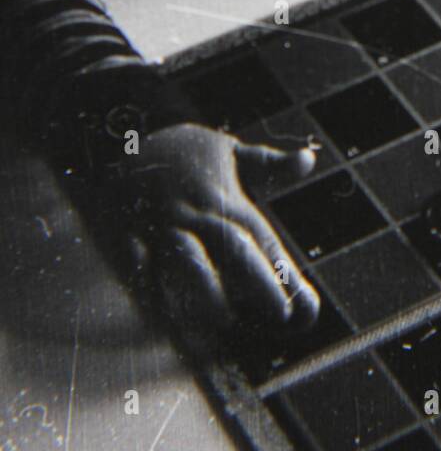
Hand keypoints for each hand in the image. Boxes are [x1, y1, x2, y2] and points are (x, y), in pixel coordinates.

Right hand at [116, 123, 319, 337]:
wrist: (121, 131)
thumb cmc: (182, 150)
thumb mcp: (230, 151)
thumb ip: (271, 163)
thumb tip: (309, 160)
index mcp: (226, 198)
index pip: (260, 237)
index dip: (282, 267)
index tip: (305, 299)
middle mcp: (198, 213)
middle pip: (233, 248)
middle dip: (257, 280)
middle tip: (281, 313)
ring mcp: (162, 224)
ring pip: (187, 257)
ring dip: (205, 288)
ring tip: (223, 319)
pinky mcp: (128, 234)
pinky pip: (139, 265)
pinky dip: (152, 288)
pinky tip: (163, 318)